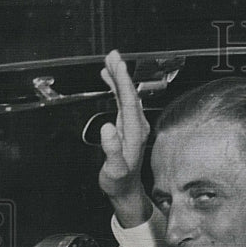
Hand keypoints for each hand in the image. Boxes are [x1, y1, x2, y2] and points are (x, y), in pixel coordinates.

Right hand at [98, 50, 152, 225]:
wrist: (126, 191)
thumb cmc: (119, 182)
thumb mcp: (114, 169)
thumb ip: (112, 149)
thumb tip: (108, 128)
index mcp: (134, 133)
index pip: (129, 100)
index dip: (123, 81)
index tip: (117, 64)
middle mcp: (137, 127)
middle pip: (130, 94)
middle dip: (121, 73)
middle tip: (112, 55)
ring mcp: (134, 126)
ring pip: (127, 96)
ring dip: (119, 78)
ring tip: (109, 62)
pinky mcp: (128, 127)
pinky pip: (123, 102)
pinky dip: (116, 88)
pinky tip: (109, 80)